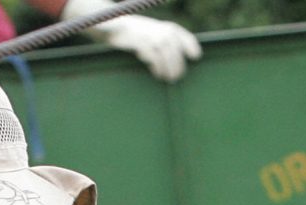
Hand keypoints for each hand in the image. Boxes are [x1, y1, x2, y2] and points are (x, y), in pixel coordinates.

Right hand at [61, 0, 200, 80]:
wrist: (110, 25)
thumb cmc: (132, 33)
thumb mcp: (149, 34)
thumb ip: (162, 42)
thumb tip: (180, 58)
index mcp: (162, 26)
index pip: (179, 34)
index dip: (189, 44)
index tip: (196, 56)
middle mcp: (157, 28)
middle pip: (173, 46)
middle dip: (177, 63)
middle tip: (176, 77)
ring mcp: (147, 34)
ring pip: (164, 50)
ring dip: (168, 66)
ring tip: (168, 78)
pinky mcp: (137, 41)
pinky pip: (151, 52)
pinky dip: (155, 63)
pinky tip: (156, 72)